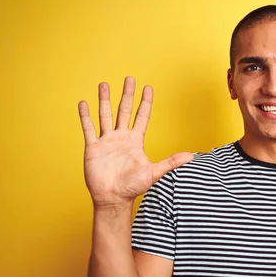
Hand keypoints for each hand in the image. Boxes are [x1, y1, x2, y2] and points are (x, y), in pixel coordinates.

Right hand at [78, 76, 193, 206]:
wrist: (113, 198)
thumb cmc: (133, 187)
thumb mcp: (154, 172)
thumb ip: (171, 162)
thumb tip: (192, 156)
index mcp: (136, 141)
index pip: (142, 117)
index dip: (145, 103)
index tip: (148, 87)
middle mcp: (121, 137)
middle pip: (124, 111)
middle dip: (127, 94)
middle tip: (129, 78)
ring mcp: (107, 141)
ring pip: (105, 115)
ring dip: (104, 100)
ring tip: (104, 84)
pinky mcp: (93, 148)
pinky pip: (88, 129)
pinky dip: (85, 116)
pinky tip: (83, 103)